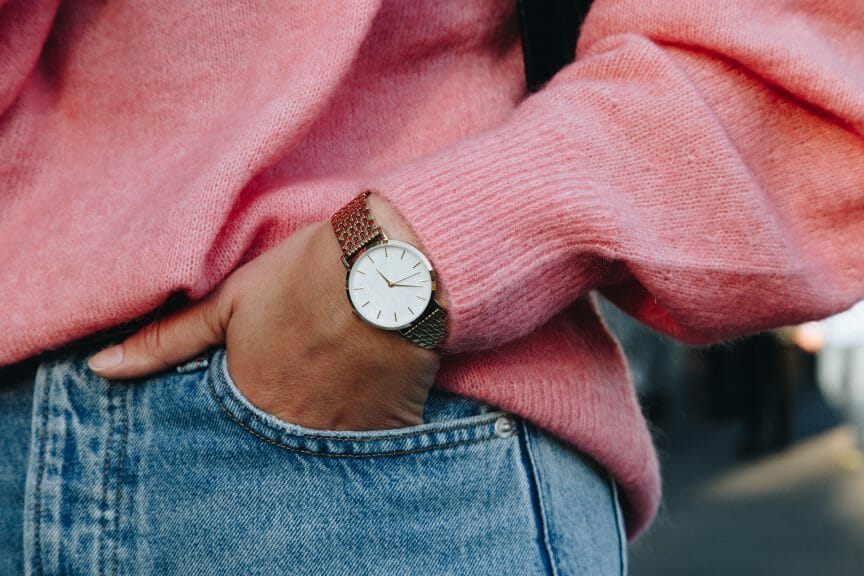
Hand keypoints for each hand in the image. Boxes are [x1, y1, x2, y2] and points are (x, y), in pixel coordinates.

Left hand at [87, 210, 440, 430]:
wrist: (389, 266)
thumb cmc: (307, 274)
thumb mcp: (232, 300)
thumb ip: (167, 341)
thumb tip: (100, 369)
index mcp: (249, 400)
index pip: (226, 434)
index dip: (245, 405)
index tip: (258, 387)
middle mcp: (292, 429)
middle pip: (275, 444)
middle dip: (279, 420)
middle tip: (295, 385)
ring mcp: (343, 435)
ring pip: (320, 449)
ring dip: (318, 426)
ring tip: (326, 390)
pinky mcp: (388, 429)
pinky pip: (368, 449)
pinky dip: (360, 430)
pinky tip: (360, 395)